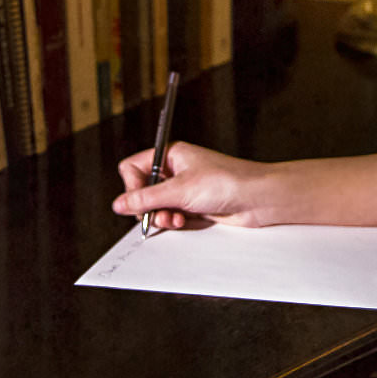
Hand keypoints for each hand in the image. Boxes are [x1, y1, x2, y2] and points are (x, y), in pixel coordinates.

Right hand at [111, 142, 270, 229]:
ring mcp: (185, 189)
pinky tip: (183, 222)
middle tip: (156, 214)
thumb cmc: (226, 182)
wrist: (257, 198)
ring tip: (174, 219)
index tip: (138, 200)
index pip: (134, 168)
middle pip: (143, 190)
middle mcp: (176, 171)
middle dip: (148, 206)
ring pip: (157, 207)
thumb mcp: (180, 190)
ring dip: (161, 216)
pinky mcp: (194, 206)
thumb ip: (146, 198)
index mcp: (171, 155)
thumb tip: (120, 203)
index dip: (132, 185)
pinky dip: (173, 222)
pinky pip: (171, 216)